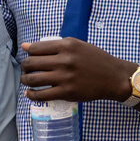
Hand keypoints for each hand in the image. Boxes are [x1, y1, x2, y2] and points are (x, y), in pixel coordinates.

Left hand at [20, 38, 135, 102]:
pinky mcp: (67, 92)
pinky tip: (31, 93)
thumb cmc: (96, 60)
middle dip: (24, 67)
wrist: (114, 77)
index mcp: (68, 46)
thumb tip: (25, 46)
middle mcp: (66, 60)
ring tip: (27, 80)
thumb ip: (54, 45)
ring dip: (25, 80)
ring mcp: (66, 77)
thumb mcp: (78, 46)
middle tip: (27, 70)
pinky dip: (31, 95)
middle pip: (31, 63)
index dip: (29, 53)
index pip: (36, 48)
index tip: (31, 57)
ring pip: (32, 79)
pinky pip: (41, 95)